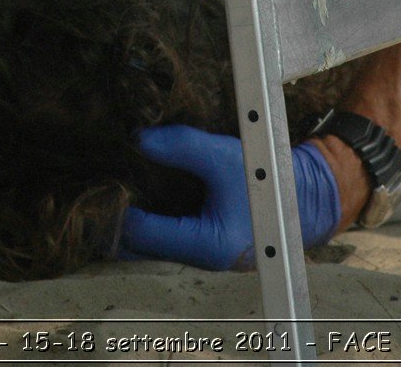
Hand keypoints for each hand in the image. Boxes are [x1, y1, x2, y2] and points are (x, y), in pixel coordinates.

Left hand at [118, 124, 339, 269]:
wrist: (302, 198)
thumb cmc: (269, 179)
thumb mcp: (224, 156)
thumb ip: (182, 146)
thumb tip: (138, 140)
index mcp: (208, 244)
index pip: (143, 233)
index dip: (119, 207)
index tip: (105, 180)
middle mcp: (200, 260)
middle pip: (139, 248)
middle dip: (117, 221)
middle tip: (98, 190)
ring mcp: (199, 258)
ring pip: (148, 249)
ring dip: (130, 224)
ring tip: (112, 193)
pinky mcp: (200, 248)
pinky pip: (162, 242)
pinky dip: (146, 225)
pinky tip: (135, 200)